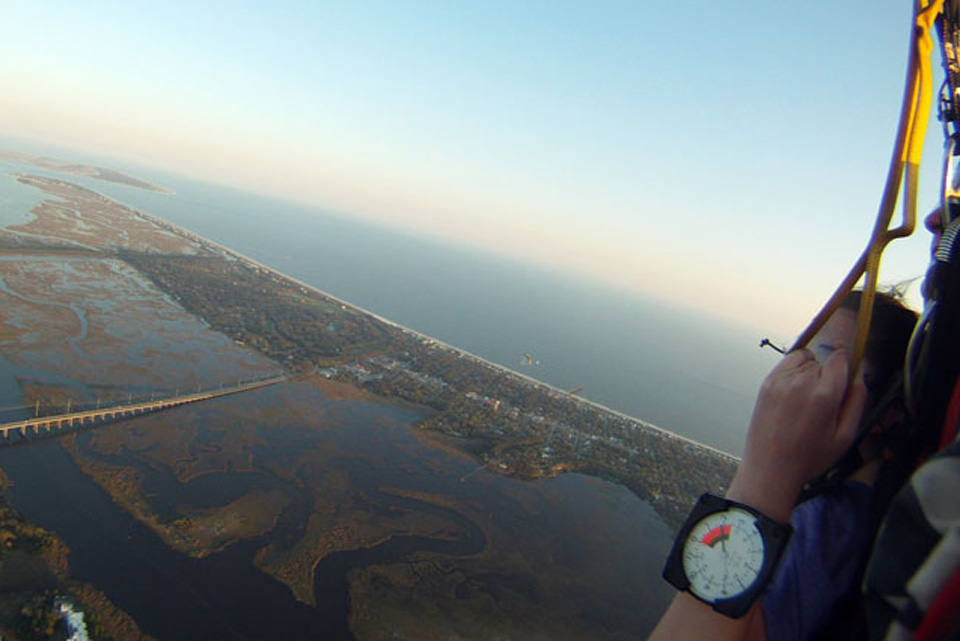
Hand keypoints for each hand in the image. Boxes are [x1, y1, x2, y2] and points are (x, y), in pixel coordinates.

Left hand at [727, 348, 866, 522]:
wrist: (770, 468)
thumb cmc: (806, 458)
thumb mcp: (844, 437)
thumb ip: (857, 404)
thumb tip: (860, 382)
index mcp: (824, 395)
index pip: (840, 358)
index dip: (846, 367)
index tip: (845, 378)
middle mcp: (800, 382)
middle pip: (823, 360)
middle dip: (828, 374)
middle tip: (825, 400)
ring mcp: (780, 380)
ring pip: (804, 358)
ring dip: (810, 370)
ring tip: (809, 396)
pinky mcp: (766, 383)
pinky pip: (786, 363)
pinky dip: (793, 371)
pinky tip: (795, 393)